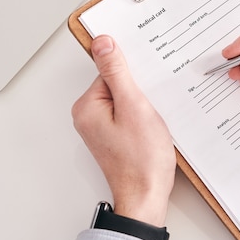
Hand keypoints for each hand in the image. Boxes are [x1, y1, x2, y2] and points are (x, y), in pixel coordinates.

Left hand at [72, 35, 175, 226]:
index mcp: (87, 107)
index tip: (147, 91)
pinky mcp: (116, 137)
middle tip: (151, 110)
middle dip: (141, 93)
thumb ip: (117, 73)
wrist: (147, 197)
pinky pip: (130, 115)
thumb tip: (103, 43)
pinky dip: (144, 118)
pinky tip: (152, 129)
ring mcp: (103, 129)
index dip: (136, 79)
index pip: (112, 72)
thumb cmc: (142, 159)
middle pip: (119, 85)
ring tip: (152, 123)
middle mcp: (90, 117)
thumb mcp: (134, 107)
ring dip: (145, 106)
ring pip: (127, 101)